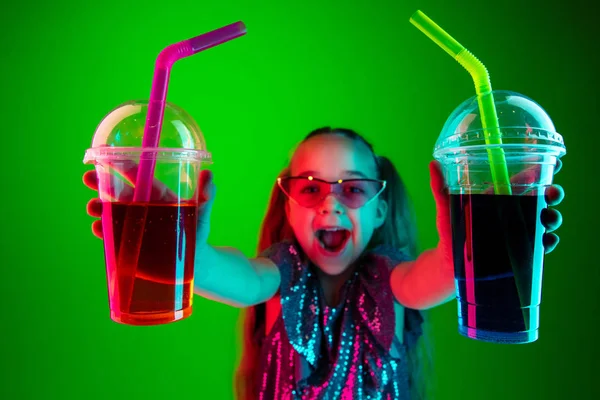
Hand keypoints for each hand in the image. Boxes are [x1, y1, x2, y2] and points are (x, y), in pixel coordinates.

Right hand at [82, 166, 215, 244]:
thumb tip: (209, 174)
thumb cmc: (198, 232)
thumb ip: (206, 194)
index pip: (138, 177)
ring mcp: (133, 226)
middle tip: (88, 178)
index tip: (107, 154)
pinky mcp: (129, 245)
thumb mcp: (203, 212)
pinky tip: (99, 228)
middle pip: (118, 193)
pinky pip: (112, 236)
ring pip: (111, 213)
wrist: (195, 263)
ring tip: (93, 207)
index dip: (124, 166)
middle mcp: (142, 208)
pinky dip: (103, 232)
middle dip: (101, 184)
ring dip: (99, 208)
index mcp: (157, 195)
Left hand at [429, 159, 563, 259]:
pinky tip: (547, 240)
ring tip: (548, 218)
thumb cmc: (450, 232)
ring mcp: (518, 233)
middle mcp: (512, 214)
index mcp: (497, 199)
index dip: (538, 173)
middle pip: (540, 199)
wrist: (449, 263)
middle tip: (552, 193)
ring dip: (552, 217)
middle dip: (552, 194)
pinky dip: (548, 242)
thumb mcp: (446, 208)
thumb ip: (440, 187)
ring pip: (544, 221)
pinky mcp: (519, 252)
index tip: (550, 164)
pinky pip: (540, 246)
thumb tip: (433, 164)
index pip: (522, 181)